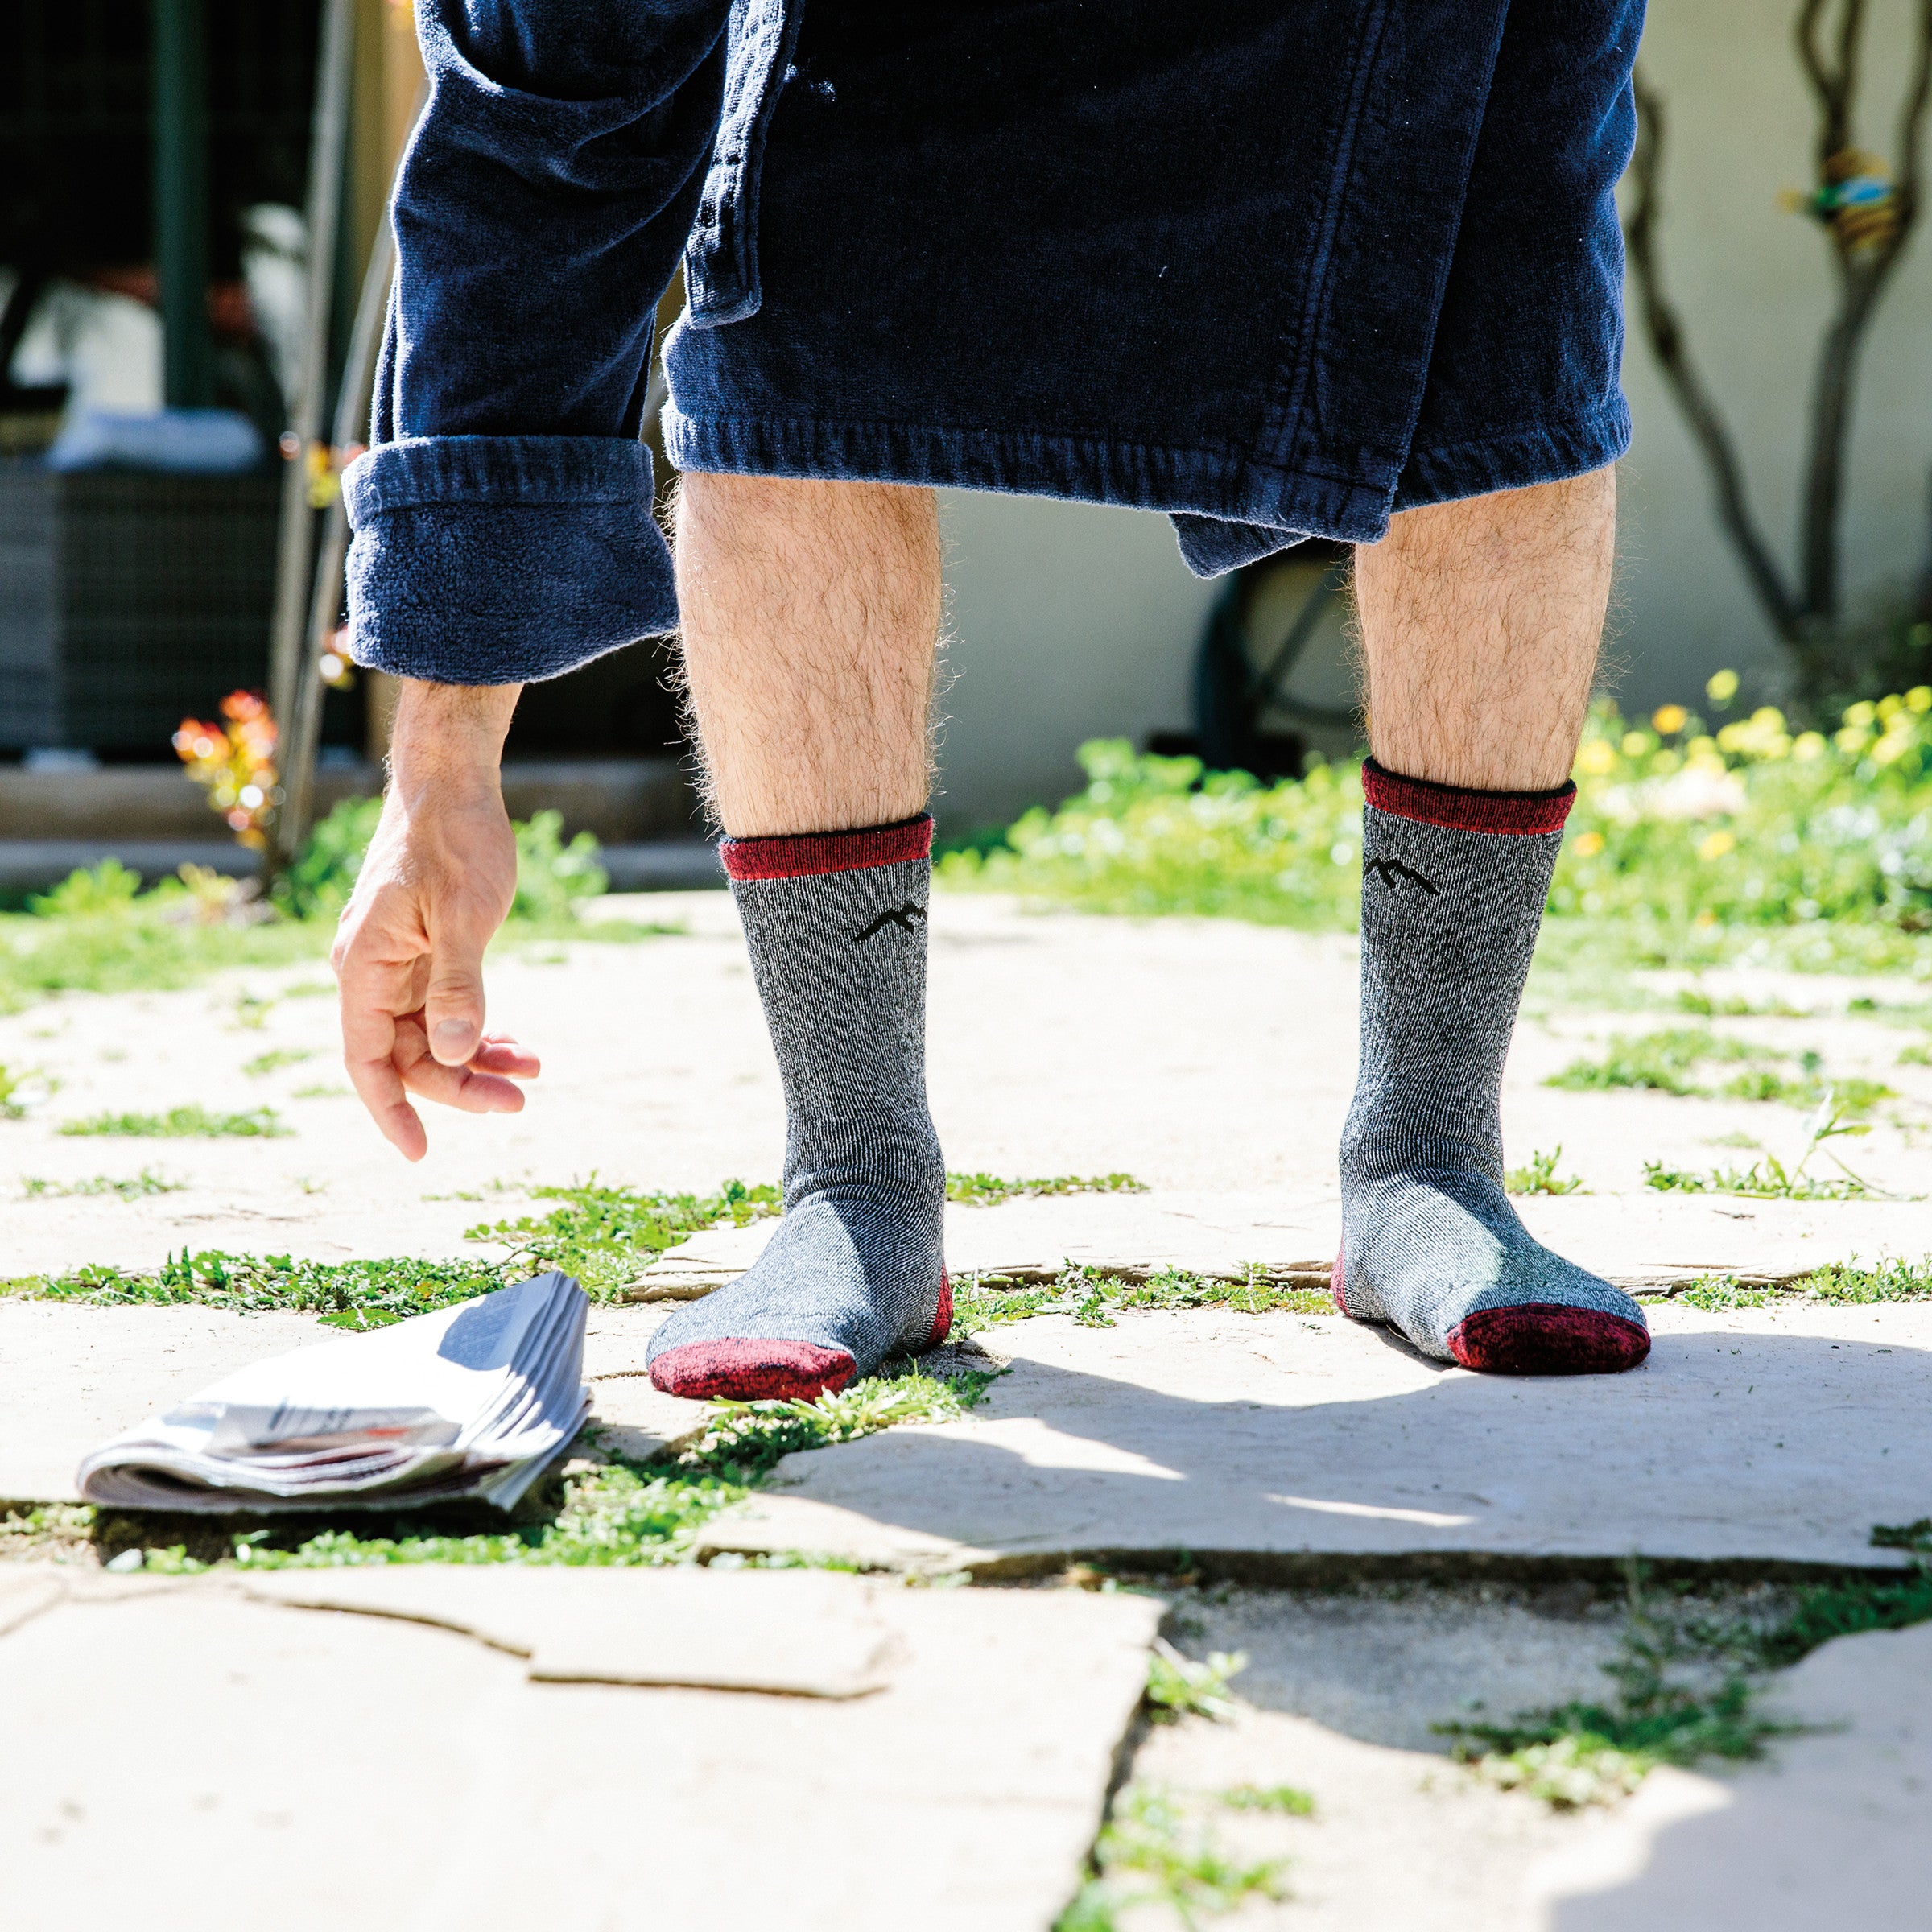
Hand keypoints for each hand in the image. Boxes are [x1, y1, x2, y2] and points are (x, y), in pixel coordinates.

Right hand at [330, 680, 534, 1159]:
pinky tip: (518, 1043)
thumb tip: (455, 1053)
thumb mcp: (463, 915)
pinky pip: (445, 1007)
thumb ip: (458, 986)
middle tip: (520, 1101)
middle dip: (460, 1084)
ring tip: (532, 1073)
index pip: (366, 1059)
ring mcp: (397, 961)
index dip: (392, 1110)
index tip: (420, 1153)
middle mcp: (371, 969)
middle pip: (406, 1054)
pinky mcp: (425, 950)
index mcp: (364, 965)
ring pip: (430, 1034)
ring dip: (476, 1059)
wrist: (453, 782)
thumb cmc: (454, 839)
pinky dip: (479, 1027)